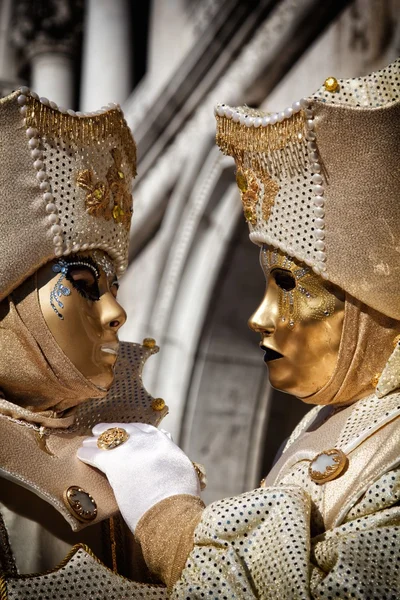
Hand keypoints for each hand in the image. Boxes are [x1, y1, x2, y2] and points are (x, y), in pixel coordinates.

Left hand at [77, 422, 200, 531]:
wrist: (171, 509)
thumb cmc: (180, 496)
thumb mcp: (182, 468)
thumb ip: (171, 455)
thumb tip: (168, 446)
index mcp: (162, 442)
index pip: (143, 430)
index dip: (131, 431)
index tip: (125, 432)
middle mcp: (145, 440)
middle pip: (122, 431)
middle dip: (110, 431)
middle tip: (99, 432)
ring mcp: (129, 449)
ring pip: (107, 440)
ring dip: (96, 441)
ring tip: (87, 442)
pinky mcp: (114, 462)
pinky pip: (95, 454)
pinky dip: (87, 453)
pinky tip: (81, 454)